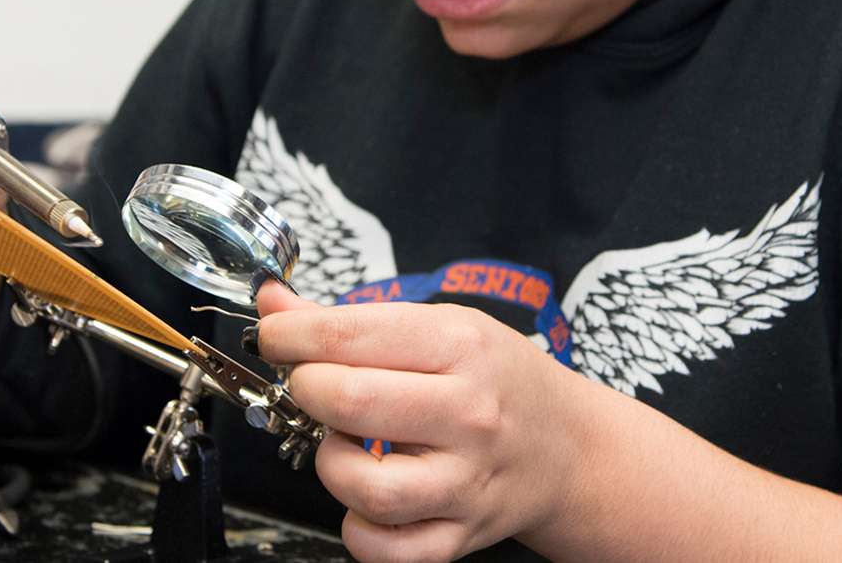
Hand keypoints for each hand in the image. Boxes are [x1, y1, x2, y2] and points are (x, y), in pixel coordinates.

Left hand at [256, 284, 586, 561]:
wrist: (567, 446)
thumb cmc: (496, 376)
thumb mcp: (439, 325)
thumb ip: (349, 319)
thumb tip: (273, 303)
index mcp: (459, 346)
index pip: (350, 335)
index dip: (291, 333)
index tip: (274, 335)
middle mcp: (466, 413)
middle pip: (349, 401)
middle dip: (306, 387)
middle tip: (310, 382)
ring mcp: (465, 481)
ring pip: (364, 485)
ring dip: (328, 460)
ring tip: (341, 440)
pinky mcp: (461, 536)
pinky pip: (384, 548)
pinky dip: (356, 525)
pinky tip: (364, 494)